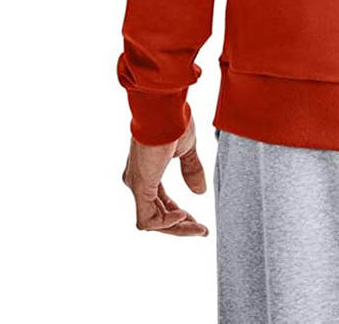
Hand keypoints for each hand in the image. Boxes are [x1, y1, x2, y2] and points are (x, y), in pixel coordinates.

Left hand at [122, 115, 208, 235]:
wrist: (165, 109)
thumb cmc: (174, 121)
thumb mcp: (187, 149)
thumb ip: (191, 170)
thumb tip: (200, 192)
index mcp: (147, 172)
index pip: (160, 203)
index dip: (178, 216)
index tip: (198, 222)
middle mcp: (138, 181)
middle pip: (157, 216)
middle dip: (180, 226)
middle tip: (201, 230)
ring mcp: (137, 184)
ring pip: (153, 221)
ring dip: (177, 228)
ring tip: (197, 227)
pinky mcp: (140, 186)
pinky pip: (148, 218)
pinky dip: (167, 222)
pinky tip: (183, 215)